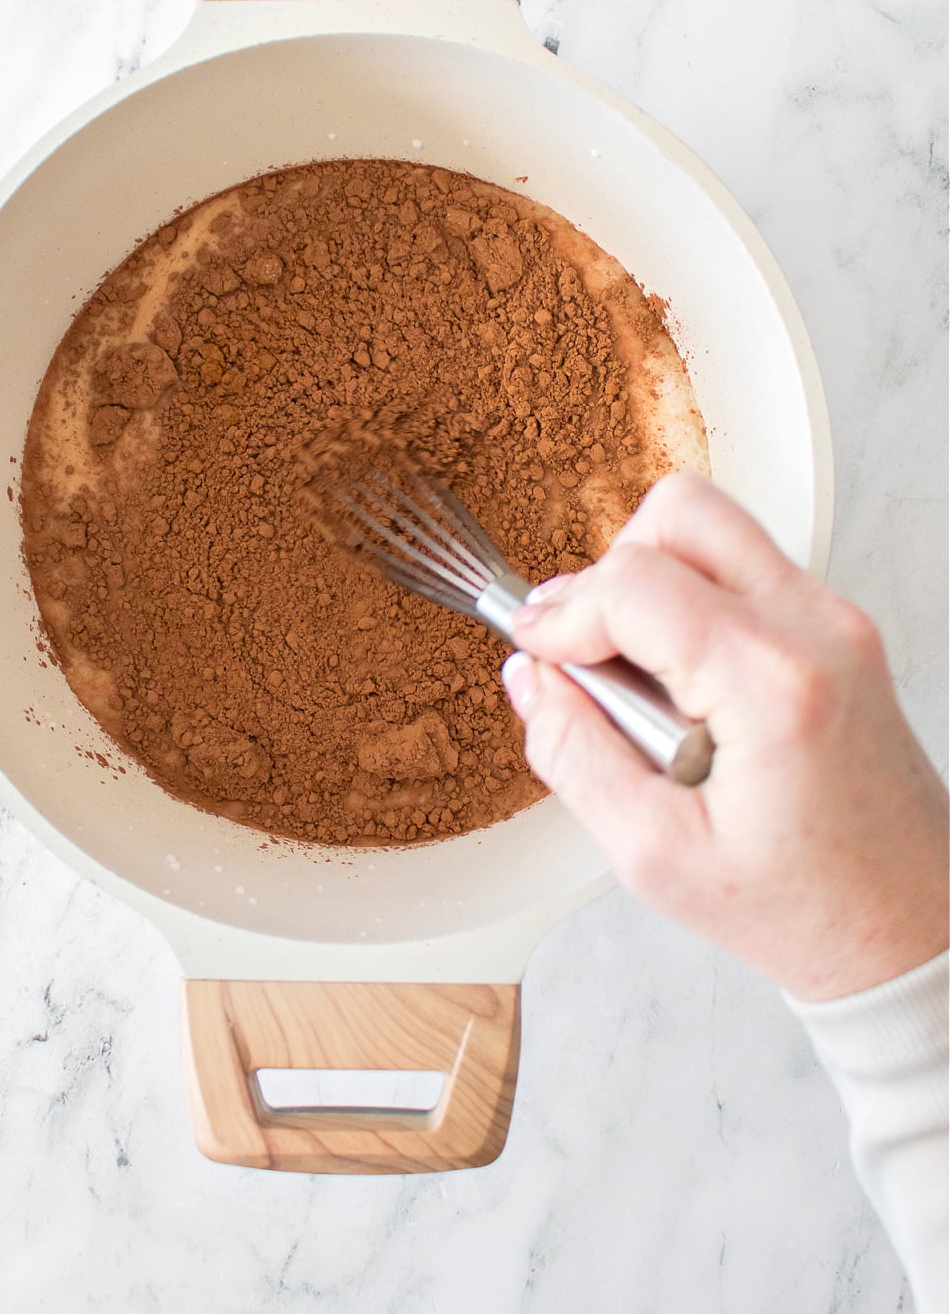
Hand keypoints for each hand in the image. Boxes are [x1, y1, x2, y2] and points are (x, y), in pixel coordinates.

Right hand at [501, 473, 948, 1000]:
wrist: (911, 928)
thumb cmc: (803, 910)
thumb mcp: (654, 856)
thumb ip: (572, 753)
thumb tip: (529, 677)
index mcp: (771, 683)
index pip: (632, 582)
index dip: (562, 614)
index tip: (537, 655)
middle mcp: (817, 628)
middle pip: (681, 512)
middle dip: (611, 572)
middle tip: (590, 653)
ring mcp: (838, 621)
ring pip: (712, 528)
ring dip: (651, 584)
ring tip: (637, 677)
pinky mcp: (839, 630)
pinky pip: (742, 570)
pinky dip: (689, 604)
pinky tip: (680, 687)